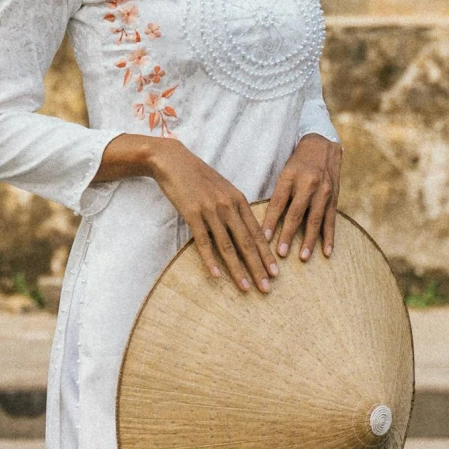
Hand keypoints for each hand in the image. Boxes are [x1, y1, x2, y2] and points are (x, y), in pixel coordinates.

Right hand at [142, 138, 278, 293]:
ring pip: (228, 245)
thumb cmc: (198, 176)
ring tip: (246, 288)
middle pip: (247, 242)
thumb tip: (245, 229)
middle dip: (258, 267)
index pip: (256, 233)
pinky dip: (210, 259)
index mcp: (239, 200)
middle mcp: (228, 206)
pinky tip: (216, 275)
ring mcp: (211, 210)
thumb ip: (234, 208)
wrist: (173, 160)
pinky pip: (203, 241)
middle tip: (267, 288)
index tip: (275, 273)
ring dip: (238, 269)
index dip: (266, 254)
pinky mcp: (192, 213)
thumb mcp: (223, 189)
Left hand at [264, 134, 341, 263]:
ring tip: (302, 257)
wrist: (322, 145)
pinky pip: (331, 220)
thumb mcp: (284, 172)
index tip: (262, 239)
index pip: (277, 203)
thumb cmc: (297, 162)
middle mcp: (308, 184)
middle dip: (288, 235)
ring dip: (309, 241)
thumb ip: (278, 194)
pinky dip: (329, 237)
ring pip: (315, 220)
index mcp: (290, 177)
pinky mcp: (334, 197)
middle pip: (296, 213)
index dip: (270, 222)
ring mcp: (323, 191)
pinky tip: (326, 252)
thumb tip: (264, 221)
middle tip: (280, 254)